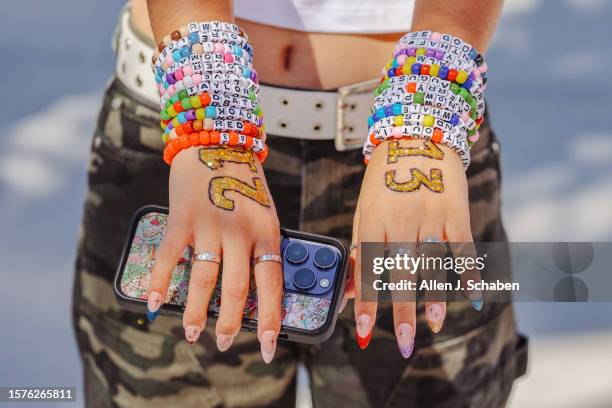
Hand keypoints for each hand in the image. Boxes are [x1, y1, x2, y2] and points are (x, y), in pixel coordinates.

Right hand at [146, 146, 281, 362]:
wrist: (217, 139)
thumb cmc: (244, 183)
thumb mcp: (265, 214)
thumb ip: (262, 247)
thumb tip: (256, 291)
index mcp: (267, 232)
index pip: (272, 284)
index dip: (269, 319)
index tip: (267, 347)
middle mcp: (240, 232)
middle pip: (236, 290)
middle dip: (229, 324)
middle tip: (223, 344)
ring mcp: (209, 226)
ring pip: (204, 281)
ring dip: (197, 313)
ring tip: (193, 334)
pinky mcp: (181, 219)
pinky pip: (169, 258)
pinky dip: (161, 283)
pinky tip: (156, 304)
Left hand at [348, 138, 480, 356]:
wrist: (415, 136)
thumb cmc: (383, 181)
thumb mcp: (364, 211)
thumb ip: (359, 251)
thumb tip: (350, 292)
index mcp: (373, 220)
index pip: (367, 267)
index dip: (366, 301)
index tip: (364, 330)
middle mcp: (401, 219)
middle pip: (401, 270)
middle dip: (401, 309)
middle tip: (404, 341)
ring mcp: (430, 215)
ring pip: (433, 262)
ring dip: (435, 296)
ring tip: (434, 325)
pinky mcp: (455, 211)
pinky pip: (464, 246)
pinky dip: (470, 272)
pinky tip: (473, 296)